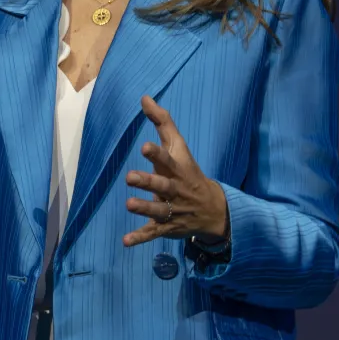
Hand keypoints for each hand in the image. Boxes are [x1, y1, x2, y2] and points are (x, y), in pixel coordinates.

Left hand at [123, 96, 228, 247]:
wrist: (213, 208)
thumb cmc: (188, 171)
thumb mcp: (179, 147)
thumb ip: (162, 122)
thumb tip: (144, 97)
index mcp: (177, 169)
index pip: (168, 159)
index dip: (157, 154)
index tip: (145, 147)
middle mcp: (175, 190)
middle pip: (162, 186)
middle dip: (148, 182)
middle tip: (130, 177)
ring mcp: (172, 210)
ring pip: (158, 211)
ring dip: (144, 209)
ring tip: (129, 205)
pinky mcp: (167, 227)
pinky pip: (153, 233)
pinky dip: (140, 238)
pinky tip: (125, 241)